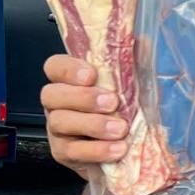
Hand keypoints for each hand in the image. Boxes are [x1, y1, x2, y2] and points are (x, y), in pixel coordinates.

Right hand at [41, 55, 128, 183]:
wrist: (127, 147)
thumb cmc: (126, 106)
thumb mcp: (133, 80)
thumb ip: (134, 59)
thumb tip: (143, 41)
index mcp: (71, 79)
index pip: (55, 66)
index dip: (68, 69)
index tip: (92, 75)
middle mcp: (58, 102)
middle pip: (52, 94)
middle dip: (82, 97)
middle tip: (112, 102)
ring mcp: (57, 128)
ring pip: (60, 122)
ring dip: (92, 124)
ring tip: (120, 129)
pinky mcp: (63, 153)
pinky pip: (72, 151)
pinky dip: (96, 150)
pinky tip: (117, 148)